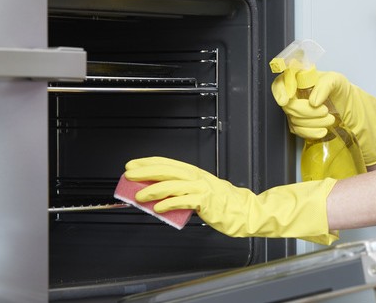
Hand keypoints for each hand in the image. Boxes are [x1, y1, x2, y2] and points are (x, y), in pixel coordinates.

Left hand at [124, 156, 337, 244]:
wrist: (246, 212)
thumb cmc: (224, 204)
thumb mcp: (200, 194)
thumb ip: (181, 193)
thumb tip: (157, 197)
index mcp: (195, 173)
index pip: (168, 163)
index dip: (149, 162)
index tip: (133, 164)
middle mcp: (198, 177)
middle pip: (168, 170)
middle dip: (146, 171)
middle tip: (129, 173)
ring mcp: (202, 188)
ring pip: (174, 184)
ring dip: (154, 189)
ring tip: (139, 194)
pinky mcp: (206, 201)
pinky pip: (185, 201)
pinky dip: (170, 204)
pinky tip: (159, 208)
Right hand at [272, 69, 375, 165]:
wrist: (346, 106)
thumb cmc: (339, 89)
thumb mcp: (336, 80)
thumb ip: (325, 86)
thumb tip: (313, 102)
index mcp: (297, 79)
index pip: (280, 83)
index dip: (279, 91)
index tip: (285, 100)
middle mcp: (293, 95)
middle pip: (289, 106)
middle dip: (307, 111)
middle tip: (326, 111)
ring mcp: (294, 111)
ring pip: (294, 120)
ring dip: (313, 123)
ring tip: (331, 119)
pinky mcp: (299, 125)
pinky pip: (299, 131)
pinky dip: (312, 132)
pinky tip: (323, 131)